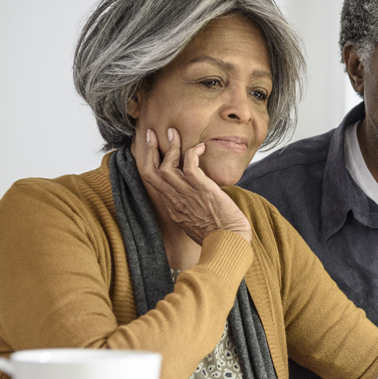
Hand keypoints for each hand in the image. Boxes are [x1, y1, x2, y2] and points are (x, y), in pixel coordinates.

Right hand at [138, 128, 252, 243]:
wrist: (229, 245)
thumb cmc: (219, 236)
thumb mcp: (195, 222)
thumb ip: (190, 208)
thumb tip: (195, 196)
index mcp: (173, 208)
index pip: (153, 182)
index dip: (149, 162)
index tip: (151, 148)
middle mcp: (175, 200)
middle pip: (152, 171)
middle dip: (151, 150)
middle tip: (153, 133)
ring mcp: (188, 195)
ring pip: (168, 166)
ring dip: (170, 147)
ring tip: (174, 133)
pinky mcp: (203, 190)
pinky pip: (190, 166)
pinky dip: (192, 153)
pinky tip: (199, 146)